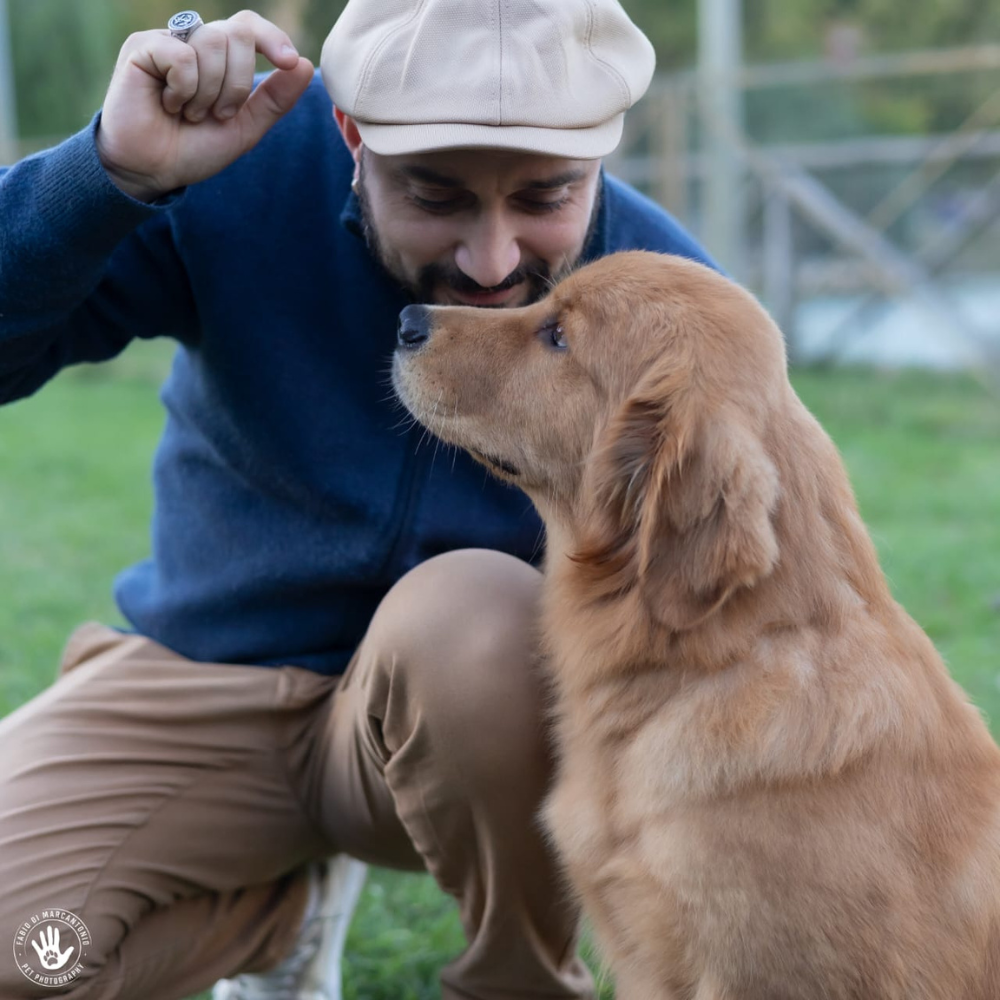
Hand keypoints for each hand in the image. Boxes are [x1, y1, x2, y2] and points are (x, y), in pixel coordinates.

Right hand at [29, 926, 74, 970]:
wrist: (52, 970)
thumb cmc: (58, 964)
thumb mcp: (64, 958)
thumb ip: (67, 952)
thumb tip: (72, 947)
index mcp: (56, 948)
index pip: (56, 939)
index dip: (56, 934)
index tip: (55, 928)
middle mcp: (50, 948)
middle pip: (50, 939)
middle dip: (49, 933)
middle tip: (49, 926)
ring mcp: (45, 951)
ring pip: (44, 943)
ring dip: (42, 938)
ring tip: (41, 932)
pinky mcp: (41, 955)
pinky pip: (38, 949)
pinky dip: (35, 945)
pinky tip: (33, 941)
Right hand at [96, 10, 313, 201]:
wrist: (153, 170)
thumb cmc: (195, 149)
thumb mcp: (245, 128)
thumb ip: (275, 99)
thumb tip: (306, 65)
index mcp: (219, 57)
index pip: (249, 27)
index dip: (272, 38)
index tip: (289, 61)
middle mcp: (193, 42)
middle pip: (237, 34)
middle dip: (238, 84)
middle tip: (218, 115)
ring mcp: (167, 41)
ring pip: (212, 42)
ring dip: (210, 92)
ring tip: (190, 114)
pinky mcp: (142, 47)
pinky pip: (182, 55)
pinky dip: (184, 89)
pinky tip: (168, 104)